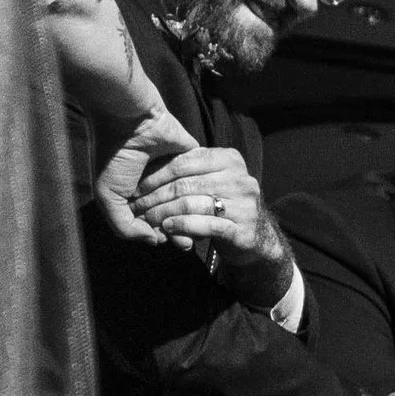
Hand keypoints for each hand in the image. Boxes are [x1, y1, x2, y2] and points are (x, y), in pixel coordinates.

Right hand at [89, 109, 197, 243]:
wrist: (130, 119)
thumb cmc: (114, 156)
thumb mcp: (108, 196)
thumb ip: (125, 225)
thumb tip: (152, 241)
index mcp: (136, 195)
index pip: (155, 223)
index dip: (161, 234)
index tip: (165, 240)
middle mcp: (157, 186)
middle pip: (176, 216)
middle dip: (180, 231)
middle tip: (184, 240)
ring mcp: (176, 173)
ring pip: (191, 202)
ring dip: (192, 216)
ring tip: (192, 222)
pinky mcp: (194, 160)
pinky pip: (203, 181)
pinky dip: (201, 192)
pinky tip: (201, 201)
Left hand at [129, 147, 286, 284]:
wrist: (257, 235)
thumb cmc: (225, 204)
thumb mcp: (211, 180)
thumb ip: (190, 171)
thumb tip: (146, 169)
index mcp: (231, 160)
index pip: (186, 162)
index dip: (157, 174)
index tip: (137, 186)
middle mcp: (241, 180)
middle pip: (186, 184)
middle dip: (156, 196)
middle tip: (137, 206)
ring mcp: (245, 205)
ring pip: (193, 204)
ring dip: (164, 213)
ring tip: (148, 218)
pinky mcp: (243, 230)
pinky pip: (206, 225)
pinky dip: (182, 226)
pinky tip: (168, 228)